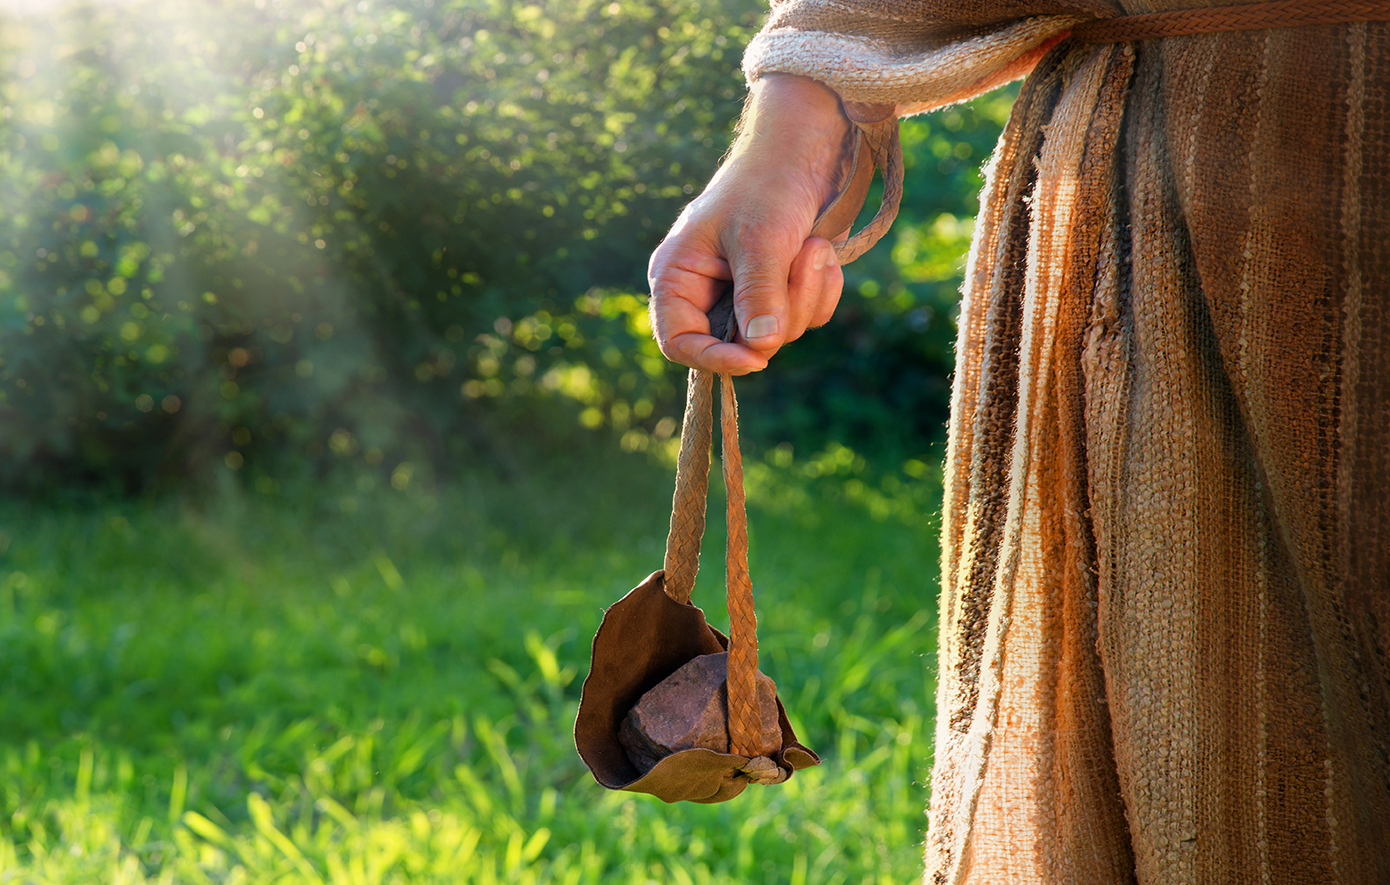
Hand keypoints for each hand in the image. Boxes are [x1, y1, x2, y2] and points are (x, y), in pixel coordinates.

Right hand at [648, 74, 851, 373]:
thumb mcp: (760, 240)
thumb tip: (760, 348)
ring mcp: (748, 293)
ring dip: (807, 292)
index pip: (680, 342)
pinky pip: (807, 316)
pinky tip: (823, 250)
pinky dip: (822, 289)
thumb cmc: (767, 183)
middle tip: (805, 260)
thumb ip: (759, 295)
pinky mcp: (783, 290)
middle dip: (783, 309)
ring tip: (815, 246)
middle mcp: (708, 291)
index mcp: (678, 276)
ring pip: (780, 333)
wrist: (808, 147)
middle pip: (740, 343)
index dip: (713, 358)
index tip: (755, 358)